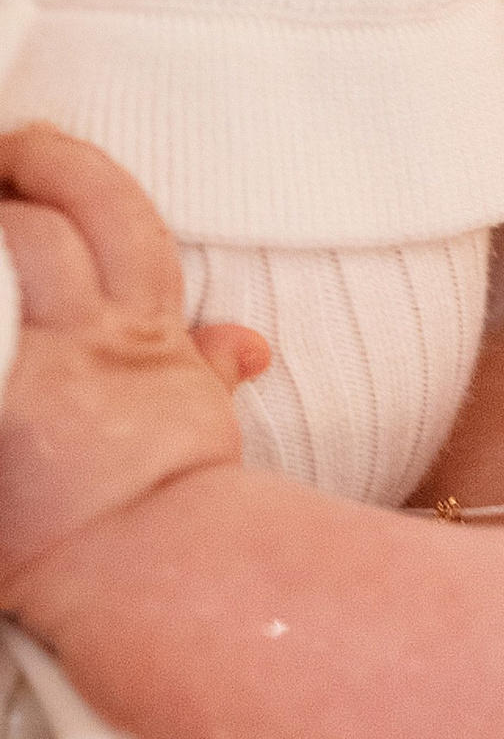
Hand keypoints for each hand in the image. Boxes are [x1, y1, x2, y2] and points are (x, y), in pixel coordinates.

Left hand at [0, 129, 266, 598]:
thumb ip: (206, 370)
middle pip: (43, 228)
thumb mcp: (199, 425)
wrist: (148, 583)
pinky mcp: (1, 399)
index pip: (112, 214)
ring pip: (11, 260)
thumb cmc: (169, 510)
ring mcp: (33, 372)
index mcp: (145, 334)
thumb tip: (243, 344)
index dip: (65, 168)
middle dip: (12, 188)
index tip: (29, 156)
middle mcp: (88, 341)